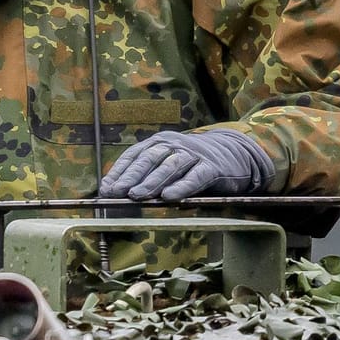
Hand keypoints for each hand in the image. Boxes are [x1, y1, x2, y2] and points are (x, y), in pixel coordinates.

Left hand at [99, 129, 274, 200]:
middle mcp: (174, 144)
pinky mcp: (213, 168)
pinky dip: (181, 187)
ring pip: (170, 166)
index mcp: (159, 142)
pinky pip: (195, 177)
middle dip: (130, 177)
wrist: (234, 155)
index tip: (105, 188)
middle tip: (116, 192)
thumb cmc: (192, 164)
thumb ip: (147, 175)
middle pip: (149, 160)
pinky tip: (169, 197)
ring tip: (136, 196)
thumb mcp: (167, 165)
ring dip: (151, 182)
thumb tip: (117, 192)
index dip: (119, 171)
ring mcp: (194, 155)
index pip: (134, 155)